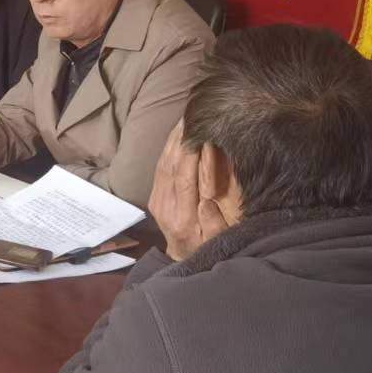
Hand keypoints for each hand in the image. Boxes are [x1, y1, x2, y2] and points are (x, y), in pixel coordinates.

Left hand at [148, 121, 228, 260]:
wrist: (182, 257)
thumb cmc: (208, 247)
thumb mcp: (217, 240)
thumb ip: (214, 223)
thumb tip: (208, 200)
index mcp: (182, 218)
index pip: (186, 180)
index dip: (193, 156)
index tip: (203, 133)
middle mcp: (165, 207)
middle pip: (172, 166)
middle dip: (182, 140)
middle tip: (193, 115)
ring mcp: (157, 200)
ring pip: (164, 163)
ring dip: (174, 139)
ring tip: (186, 117)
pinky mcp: (154, 195)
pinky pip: (160, 166)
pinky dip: (168, 147)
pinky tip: (177, 132)